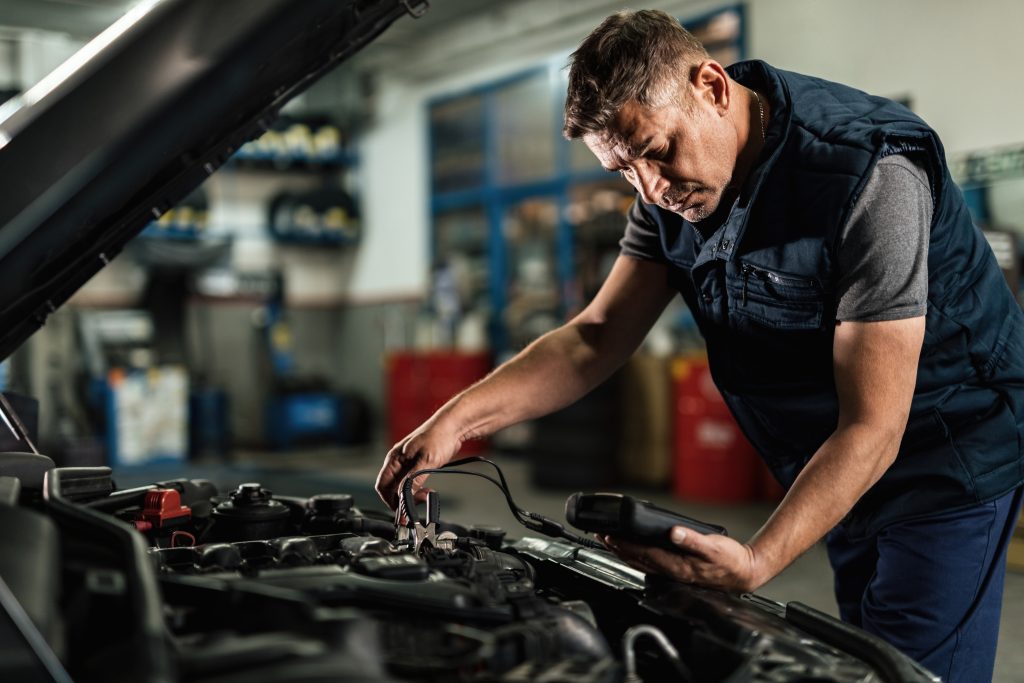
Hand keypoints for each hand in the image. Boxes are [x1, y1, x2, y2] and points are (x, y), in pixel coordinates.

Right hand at [375, 414, 463, 511]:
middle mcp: (398, 462)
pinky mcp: (418, 465)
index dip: (389, 500)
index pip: (382, 485)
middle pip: (391, 488)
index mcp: (394, 458)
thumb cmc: (438, 436)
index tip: (401, 511)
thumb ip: (413, 479)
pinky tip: (427, 490)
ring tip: (425, 496)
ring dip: (411, 495)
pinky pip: (412, 482)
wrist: (453, 427)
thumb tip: (404, 495)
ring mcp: (407, 464)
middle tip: (416, 505)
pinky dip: (417, 490)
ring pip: (402, 486)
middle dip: (401, 499)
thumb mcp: (426, 460)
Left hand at [603, 527, 766, 593]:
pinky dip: (635, 556)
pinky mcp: (675, 571)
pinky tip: (631, 551)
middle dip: (617, 548)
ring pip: (640, 563)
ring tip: (609, 542)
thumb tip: (673, 533)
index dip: (625, 544)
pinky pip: (649, 564)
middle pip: (637, 560)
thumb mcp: (714, 546)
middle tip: (600, 536)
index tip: (610, 535)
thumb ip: (692, 540)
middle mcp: (671, 572)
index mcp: (677, 566)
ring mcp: (672, 573)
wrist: (743, 573)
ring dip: (623, 552)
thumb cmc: (730, 561)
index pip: (643, 553)